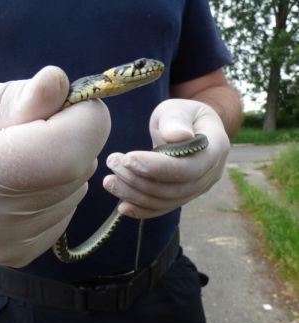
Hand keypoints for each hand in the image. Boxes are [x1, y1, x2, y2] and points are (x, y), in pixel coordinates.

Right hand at [0, 67, 110, 266]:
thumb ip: (16, 94)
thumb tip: (60, 82)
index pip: (61, 153)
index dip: (84, 120)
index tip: (74, 101)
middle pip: (76, 167)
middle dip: (72, 135)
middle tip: (34, 126)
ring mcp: (9, 244)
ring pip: (78, 186)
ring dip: (64, 161)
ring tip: (20, 156)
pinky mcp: (23, 254)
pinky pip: (69, 206)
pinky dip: (58, 186)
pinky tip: (22, 182)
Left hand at [103, 98, 229, 218]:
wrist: (186, 128)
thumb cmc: (180, 115)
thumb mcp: (177, 109)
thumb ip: (176, 120)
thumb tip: (180, 136)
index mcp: (215, 148)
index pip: (189, 167)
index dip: (159, 167)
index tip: (129, 158)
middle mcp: (211, 173)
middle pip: (176, 188)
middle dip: (140, 179)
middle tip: (112, 162)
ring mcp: (198, 188)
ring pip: (167, 201)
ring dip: (135, 194)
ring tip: (109, 181)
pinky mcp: (183, 196)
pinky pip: (163, 208)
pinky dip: (142, 210)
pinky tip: (122, 207)